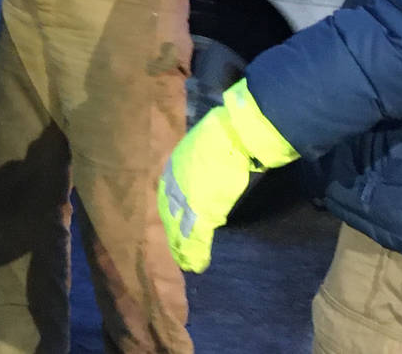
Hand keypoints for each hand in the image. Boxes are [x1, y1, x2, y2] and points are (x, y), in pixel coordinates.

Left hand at [157, 81, 298, 272]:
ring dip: (181, 248)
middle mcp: (174, 183)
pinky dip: (196, 253)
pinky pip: (195, 238)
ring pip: (178, 230)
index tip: (171, 222)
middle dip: (171, 232)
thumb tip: (205, 165)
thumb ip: (198, 161)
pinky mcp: (201, 212)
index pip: (166, 194)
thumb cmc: (224, 136)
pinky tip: (197, 265)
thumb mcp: (201, 148)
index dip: (169, 210)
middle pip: (168, 214)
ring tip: (184, 263)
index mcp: (174, 166)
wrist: (235, 136)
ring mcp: (185, 198)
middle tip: (175, 249)